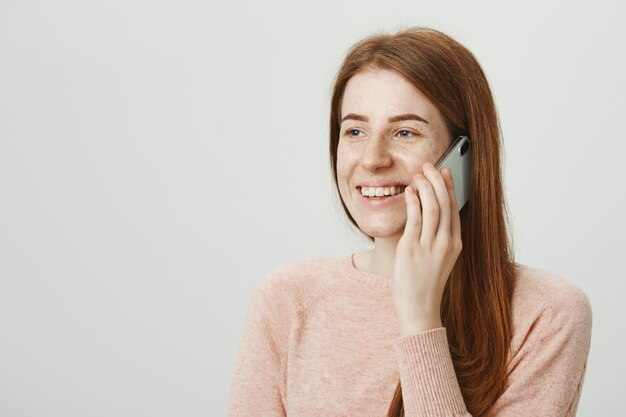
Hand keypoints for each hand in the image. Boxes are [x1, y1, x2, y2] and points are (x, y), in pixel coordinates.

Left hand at [392, 162, 462, 335]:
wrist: (419, 309)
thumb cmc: (425, 285)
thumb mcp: (439, 260)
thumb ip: (438, 239)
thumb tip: (431, 216)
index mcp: (455, 244)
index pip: (454, 209)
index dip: (449, 188)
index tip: (444, 172)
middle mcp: (446, 243)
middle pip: (445, 203)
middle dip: (437, 181)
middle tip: (429, 166)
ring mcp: (430, 246)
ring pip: (432, 207)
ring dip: (425, 186)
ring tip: (419, 173)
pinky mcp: (412, 249)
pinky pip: (414, 219)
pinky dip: (413, 201)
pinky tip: (410, 190)